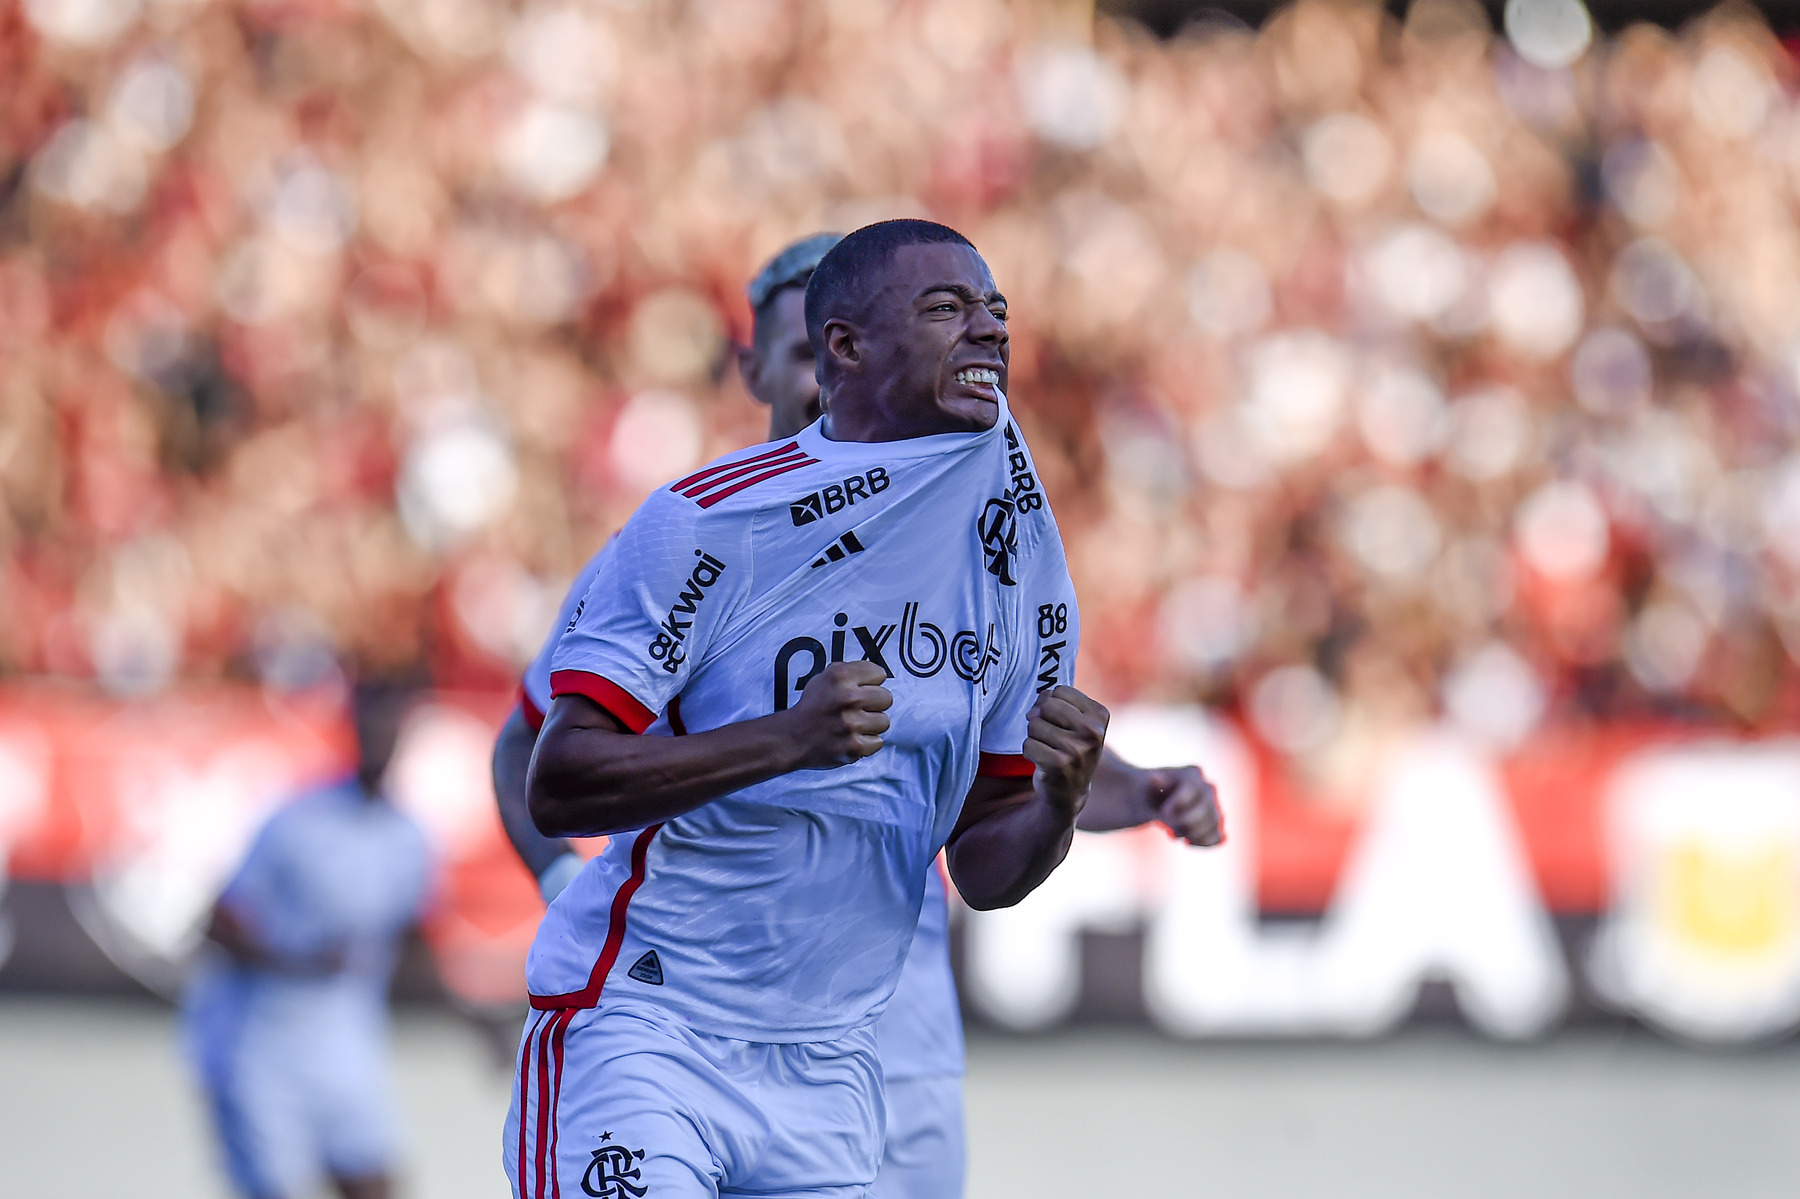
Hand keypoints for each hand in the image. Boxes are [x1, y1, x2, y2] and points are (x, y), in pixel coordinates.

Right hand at [783, 661, 891, 767]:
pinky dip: (867, 742)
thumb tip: (876, 676)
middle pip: (886, 698)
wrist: (793, 737)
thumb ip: (851, 673)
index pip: (879, 673)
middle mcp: (848, 698)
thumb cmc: (810, 709)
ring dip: (871, 724)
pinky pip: (878, 742)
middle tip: (859, 709)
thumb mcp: (824, 678)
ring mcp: (852, 723)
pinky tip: (853, 737)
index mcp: (841, 676)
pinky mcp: (855, 746)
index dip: (870, 682)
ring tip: (854, 725)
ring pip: (884, 721)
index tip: (862, 689)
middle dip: (874, 703)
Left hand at [1024, 685, 1108, 816]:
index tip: (1061, 723)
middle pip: (1046, 705)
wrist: (1070, 792)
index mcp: (1100, 715)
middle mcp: (1092, 732)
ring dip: (1035, 737)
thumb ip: (1055, 703)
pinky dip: (1030, 752)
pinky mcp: (1059, 765)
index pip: (1060, 691)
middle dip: (1041, 719)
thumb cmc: (1068, 749)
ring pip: (1034, 724)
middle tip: (1051, 738)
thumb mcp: (1074, 722)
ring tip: (1049, 750)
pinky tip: (1043, 762)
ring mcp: (1077, 750)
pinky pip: (1028, 744)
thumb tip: (1037, 706)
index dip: (1052, 705)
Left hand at [1145, 766, 1223, 846]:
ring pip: (1213, 825)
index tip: (1163, 812)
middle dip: (1185, 822)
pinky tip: (1187, 840)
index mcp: (1192, 775)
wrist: (1160, 802)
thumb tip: (1155, 778)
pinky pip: (1217, 838)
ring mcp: (1214, 807)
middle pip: (1205, 810)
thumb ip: (1156, 783)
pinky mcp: (1216, 825)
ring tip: (1175, 832)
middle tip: (1169, 825)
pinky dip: (1202, 842)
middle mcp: (1208, 789)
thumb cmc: (1155, 792)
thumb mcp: (1151, 786)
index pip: (1192, 788)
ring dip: (1191, 833)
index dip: (1179, 803)